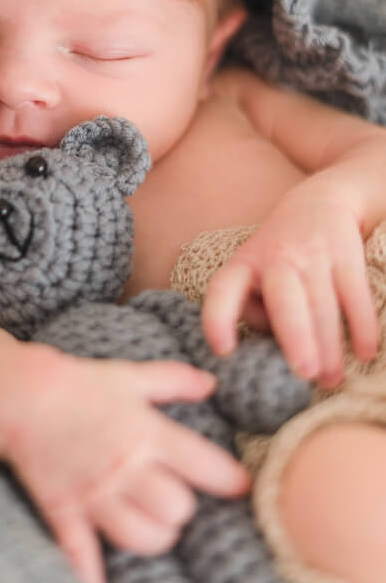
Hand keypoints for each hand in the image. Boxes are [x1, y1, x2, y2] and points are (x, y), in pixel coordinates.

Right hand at [1, 351, 250, 582]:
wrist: (19, 394)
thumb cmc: (78, 383)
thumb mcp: (127, 375)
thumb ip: (172, 380)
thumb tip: (212, 383)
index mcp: (146, 432)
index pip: (204, 464)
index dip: (230, 479)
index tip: (241, 487)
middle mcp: (126, 467)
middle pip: (178, 510)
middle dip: (181, 510)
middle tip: (173, 501)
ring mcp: (95, 493)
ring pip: (142, 538)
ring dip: (152, 538)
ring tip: (150, 526)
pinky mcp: (65, 510)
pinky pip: (82, 556)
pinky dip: (93, 581)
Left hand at [202, 193, 378, 387]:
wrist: (319, 202)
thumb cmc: (278, 255)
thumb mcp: (252, 272)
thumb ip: (255, 310)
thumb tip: (269, 354)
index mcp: (244, 264)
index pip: (223, 289)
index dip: (219, 318)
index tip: (223, 351)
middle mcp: (277, 258)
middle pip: (284, 299)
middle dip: (295, 337)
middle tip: (303, 374)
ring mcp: (313, 255)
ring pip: (322, 304)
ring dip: (329, 345)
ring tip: (330, 379)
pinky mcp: (346, 256)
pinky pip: (355, 295)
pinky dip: (361, 326)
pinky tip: (363, 352)